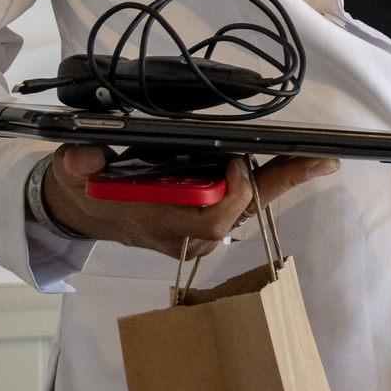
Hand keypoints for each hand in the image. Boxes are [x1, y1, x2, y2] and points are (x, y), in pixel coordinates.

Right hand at [41, 144, 338, 259]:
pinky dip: (270, 183)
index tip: (240, 164)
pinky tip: (295, 163)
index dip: (230, 197)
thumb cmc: (85, 190)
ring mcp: (198, 231)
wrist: (83, 211)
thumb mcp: (72, 173)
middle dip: (280, 185)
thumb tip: (84, 158)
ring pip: (250, 209)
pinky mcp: (206, 223)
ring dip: (282, 182)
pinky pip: (245, 205)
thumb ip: (78, 164)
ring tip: (318, 159)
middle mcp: (185, 232)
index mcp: (156, 221)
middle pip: (244, 213)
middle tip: (319, 160)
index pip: (208, 221)